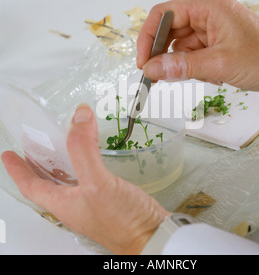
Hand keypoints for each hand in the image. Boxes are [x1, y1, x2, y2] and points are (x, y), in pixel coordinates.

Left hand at [1, 105, 169, 254]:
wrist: (152, 236)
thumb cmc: (121, 219)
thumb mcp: (97, 183)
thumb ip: (84, 149)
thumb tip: (79, 116)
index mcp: (63, 203)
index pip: (30, 185)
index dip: (17, 168)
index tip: (7, 154)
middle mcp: (74, 204)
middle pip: (47, 182)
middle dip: (37, 165)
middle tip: (34, 147)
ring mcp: (92, 202)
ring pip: (68, 179)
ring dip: (60, 163)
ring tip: (59, 147)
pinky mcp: (109, 198)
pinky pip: (88, 178)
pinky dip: (84, 164)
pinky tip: (93, 157)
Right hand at [137, 0, 258, 92]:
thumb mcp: (219, 63)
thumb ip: (182, 66)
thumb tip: (151, 68)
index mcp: (207, 6)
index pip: (163, 15)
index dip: (148, 38)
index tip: (143, 62)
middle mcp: (207, 13)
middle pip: (169, 31)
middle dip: (163, 55)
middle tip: (158, 76)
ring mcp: (211, 28)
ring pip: (180, 46)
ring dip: (183, 65)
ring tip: (202, 75)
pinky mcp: (215, 42)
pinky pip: (192, 54)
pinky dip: (195, 68)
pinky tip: (212, 76)